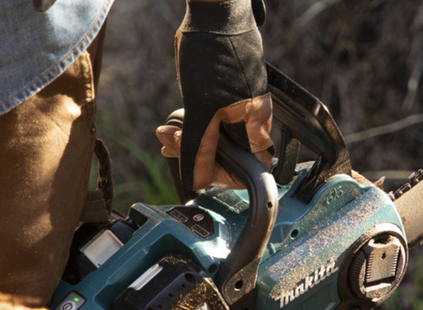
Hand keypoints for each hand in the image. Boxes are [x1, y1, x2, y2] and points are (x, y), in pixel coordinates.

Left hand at [169, 0, 272, 191]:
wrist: (214, 10)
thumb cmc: (214, 54)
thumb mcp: (201, 106)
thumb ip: (199, 146)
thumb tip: (196, 180)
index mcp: (258, 120)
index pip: (250, 167)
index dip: (223, 175)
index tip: (197, 173)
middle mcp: (253, 116)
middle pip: (228, 154)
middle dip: (197, 156)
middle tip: (168, 144)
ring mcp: (239, 105)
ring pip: (215, 138)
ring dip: (188, 142)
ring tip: (164, 135)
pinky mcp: (225, 95)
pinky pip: (210, 122)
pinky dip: (190, 127)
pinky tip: (170, 127)